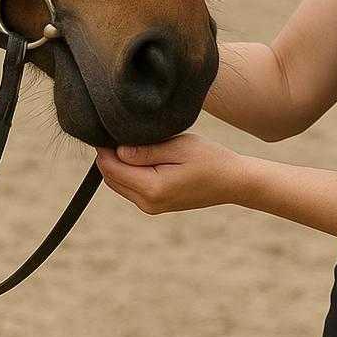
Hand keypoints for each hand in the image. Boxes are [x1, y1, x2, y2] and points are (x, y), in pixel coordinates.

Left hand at [94, 133, 250, 213]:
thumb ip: (146, 150)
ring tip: (128, 140)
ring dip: (117, 164)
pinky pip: (130, 188)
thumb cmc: (209, 158)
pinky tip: (138, 155)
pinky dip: (128, 172)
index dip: (104, 148)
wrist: (232, 181)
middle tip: (115, 131)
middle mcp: (148, 203)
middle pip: (111, 178)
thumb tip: (117, 151)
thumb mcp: (179, 146)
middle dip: (108, 156)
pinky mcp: (155, 206)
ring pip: (118, 184)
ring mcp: (151, 207)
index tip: (106, 128)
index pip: (111, 168)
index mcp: (152, 188)